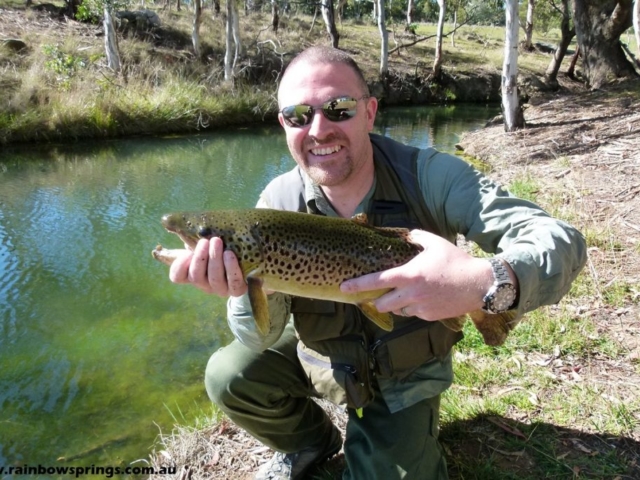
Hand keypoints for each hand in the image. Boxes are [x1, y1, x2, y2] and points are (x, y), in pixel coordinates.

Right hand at [168, 237, 247, 296]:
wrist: (246, 259)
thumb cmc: (221, 246)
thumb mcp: (206, 242)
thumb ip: (193, 237)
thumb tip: (180, 225)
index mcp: (193, 273)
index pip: (177, 276)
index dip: (179, 267)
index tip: (186, 252)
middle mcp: (205, 284)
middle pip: (196, 276)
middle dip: (200, 258)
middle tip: (205, 241)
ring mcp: (221, 289)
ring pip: (214, 278)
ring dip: (215, 259)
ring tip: (217, 242)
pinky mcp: (237, 290)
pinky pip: (233, 282)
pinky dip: (231, 268)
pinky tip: (230, 254)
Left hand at [340, 229, 493, 320]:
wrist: (478, 284)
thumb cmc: (455, 260)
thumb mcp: (433, 242)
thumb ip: (414, 236)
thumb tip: (403, 234)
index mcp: (409, 274)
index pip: (376, 281)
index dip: (357, 285)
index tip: (344, 288)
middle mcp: (411, 293)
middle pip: (382, 303)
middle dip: (375, 300)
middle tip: (375, 295)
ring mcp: (420, 307)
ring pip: (397, 310)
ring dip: (395, 304)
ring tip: (403, 294)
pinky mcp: (429, 316)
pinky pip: (412, 314)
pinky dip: (411, 308)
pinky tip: (422, 298)